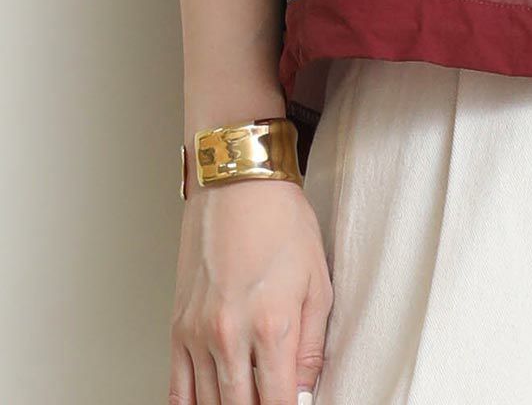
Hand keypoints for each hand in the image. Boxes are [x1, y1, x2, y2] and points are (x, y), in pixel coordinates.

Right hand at [169, 180, 331, 404]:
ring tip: (245, 400)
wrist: (237, 186)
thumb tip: (303, 393)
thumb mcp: (317, 283)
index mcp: (271, 325)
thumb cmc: (282, 224)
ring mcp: (197, 334)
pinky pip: (177, 389)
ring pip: (208, 404)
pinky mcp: (177, 329)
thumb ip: (312, 347)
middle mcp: (229, 335)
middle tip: (272, 402)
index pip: (277, 402)